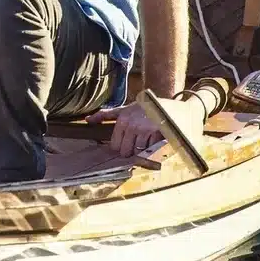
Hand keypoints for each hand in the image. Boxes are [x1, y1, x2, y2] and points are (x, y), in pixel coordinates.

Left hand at [87, 96, 203, 158]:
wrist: (172, 107)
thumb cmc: (145, 108)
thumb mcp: (125, 109)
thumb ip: (106, 115)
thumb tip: (87, 120)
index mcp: (122, 120)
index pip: (115, 146)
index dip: (121, 148)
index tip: (127, 144)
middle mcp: (132, 125)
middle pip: (125, 152)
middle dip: (132, 151)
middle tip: (139, 143)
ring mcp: (145, 130)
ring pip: (138, 153)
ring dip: (144, 150)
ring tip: (148, 140)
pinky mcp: (158, 134)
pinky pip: (151, 150)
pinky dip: (154, 149)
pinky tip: (156, 140)